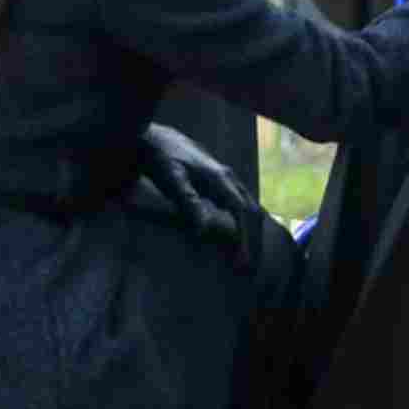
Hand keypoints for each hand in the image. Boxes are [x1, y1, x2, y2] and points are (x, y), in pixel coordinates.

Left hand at [138, 123, 258, 261]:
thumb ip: (189, 204)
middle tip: (249, 270)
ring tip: (247, 258)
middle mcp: (228, 177)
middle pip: (252, 211)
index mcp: (221, 178)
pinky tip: (238, 235)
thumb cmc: (161, 159)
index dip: (246, 239)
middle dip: (254, 240)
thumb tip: (203, 233)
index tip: (243, 265)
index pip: (242, 212)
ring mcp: (225, 177)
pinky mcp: (219, 180)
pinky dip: (244, 223)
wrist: (154, 137)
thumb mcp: (172, 181)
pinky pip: (240, 203)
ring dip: (251, 232)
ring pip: (248, 206)